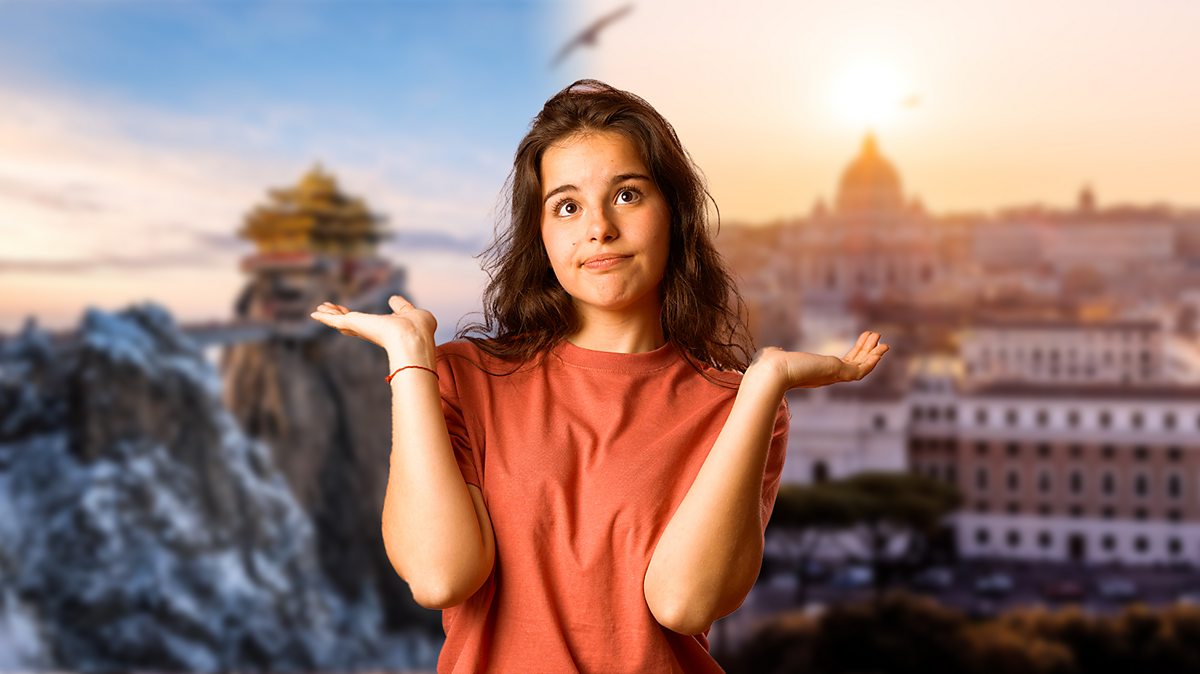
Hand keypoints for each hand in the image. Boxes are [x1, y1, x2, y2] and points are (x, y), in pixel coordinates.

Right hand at [309, 294, 437, 351]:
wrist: (413, 338)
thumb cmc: (419, 330)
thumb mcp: (411, 312)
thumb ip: (401, 306)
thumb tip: (392, 299)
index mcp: (385, 330)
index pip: (369, 325)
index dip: (360, 320)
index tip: (350, 316)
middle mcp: (371, 331)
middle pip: (352, 324)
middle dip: (341, 317)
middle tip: (329, 311)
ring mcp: (361, 328)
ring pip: (341, 321)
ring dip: (330, 314)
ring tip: (319, 309)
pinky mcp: (354, 324)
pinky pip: (335, 319)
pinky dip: (325, 316)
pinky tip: (315, 313)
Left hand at [749, 330, 889, 391]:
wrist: (771, 372)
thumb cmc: (769, 365)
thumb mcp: (776, 355)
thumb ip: (778, 352)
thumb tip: (775, 350)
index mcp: (816, 372)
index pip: (841, 364)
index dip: (854, 353)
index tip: (862, 341)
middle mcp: (827, 376)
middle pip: (853, 364)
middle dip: (865, 350)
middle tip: (874, 335)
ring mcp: (833, 376)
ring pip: (860, 366)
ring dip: (872, 352)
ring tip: (881, 338)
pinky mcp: (837, 374)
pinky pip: (862, 370)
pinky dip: (873, 360)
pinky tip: (882, 348)